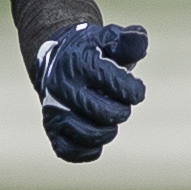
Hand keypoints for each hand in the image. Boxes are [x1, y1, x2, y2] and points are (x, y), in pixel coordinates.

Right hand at [34, 22, 148, 162]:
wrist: (56, 60)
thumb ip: (130, 40)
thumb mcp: (110, 39)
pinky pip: (70, 151)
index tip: (135, 89)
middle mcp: (63, 86)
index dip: (135, 91)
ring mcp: (54, 109)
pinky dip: (88, 150)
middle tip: (120, 105)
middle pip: (106, 114)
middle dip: (121, 112)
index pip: (118, 85)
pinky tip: (96, 137)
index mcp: (80, 63)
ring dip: (107, 132)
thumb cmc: (92, 51)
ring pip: (89, 135)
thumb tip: (139, 38)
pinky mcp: (50, 128)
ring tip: (108, 121)